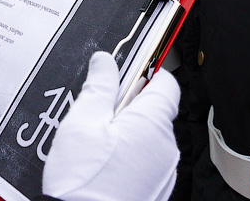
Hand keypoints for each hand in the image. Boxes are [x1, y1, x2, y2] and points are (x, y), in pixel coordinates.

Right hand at [42, 52, 179, 200]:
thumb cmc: (83, 181)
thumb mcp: (82, 122)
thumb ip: (99, 86)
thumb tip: (105, 61)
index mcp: (153, 123)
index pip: (165, 82)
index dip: (144, 71)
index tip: (123, 72)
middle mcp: (167, 147)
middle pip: (153, 109)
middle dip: (126, 104)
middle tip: (95, 111)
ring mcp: (163, 173)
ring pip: (147, 137)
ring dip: (125, 132)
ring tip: (93, 141)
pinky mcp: (154, 190)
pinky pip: (145, 162)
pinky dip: (127, 156)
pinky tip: (100, 163)